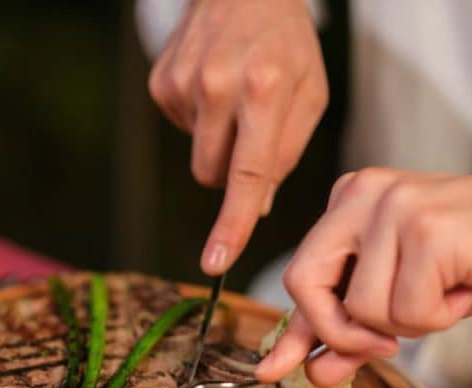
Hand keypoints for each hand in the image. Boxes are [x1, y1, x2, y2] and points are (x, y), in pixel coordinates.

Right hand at [148, 0, 327, 274]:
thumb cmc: (285, 42)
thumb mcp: (310, 91)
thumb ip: (287, 152)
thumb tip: (258, 205)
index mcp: (265, 89)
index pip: (248, 173)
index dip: (233, 224)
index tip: (214, 262)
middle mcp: (218, 85)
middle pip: (213, 175)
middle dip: (232, 169)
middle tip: (252, 128)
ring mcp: (183, 83)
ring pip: (196, 157)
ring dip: (216, 143)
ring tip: (233, 96)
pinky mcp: (160, 82)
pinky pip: (180, 130)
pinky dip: (199, 118)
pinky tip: (212, 83)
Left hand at [255, 168, 471, 386]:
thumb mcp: (405, 296)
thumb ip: (354, 328)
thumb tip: (312, 371)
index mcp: (349, 200)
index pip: (302, 273)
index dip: (296, 327)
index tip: (276, 367)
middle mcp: (361, 193)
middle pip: (304, 283)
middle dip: (339, 331)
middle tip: (385, 345)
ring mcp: (392, 206)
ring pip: (362, 308)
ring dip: (411, 322)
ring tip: (448, 289)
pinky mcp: (427, 229)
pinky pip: (407, 312)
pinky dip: (440, 316)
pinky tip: (465, 286)